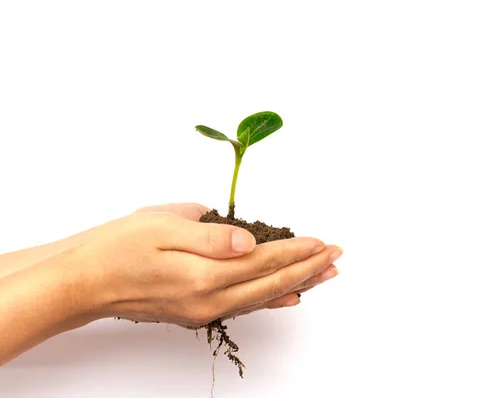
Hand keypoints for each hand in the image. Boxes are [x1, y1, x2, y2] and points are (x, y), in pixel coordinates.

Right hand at [68, 207, 341, 326]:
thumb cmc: (117, 248)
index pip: (264, 260)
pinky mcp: (195, 310)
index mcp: (203, 275)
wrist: (83, 281)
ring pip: (263, 296)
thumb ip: (210, 236)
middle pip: (271, 282)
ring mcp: (203, 309)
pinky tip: (287, 299)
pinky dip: (271, 300)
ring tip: (324, 275)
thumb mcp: (161, 227)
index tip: (323, 241)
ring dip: (297, 284)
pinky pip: (245, 305)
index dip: (297, 250)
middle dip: (308, 268)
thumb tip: (249, 241)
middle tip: (337, 256)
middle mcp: (208, 298)